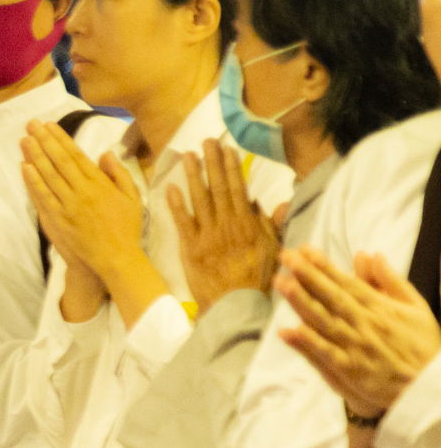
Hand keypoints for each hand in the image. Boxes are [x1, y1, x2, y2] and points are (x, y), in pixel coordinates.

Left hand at [21, 120, 147, 287]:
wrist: (116, 258)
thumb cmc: (126, 228)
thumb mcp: (132, 198)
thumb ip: (119, 174)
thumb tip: (105, 153)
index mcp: (100, 184)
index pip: (76, 155)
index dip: (61, 139)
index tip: (50, 125)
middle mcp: (82, 192)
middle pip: (59, 161)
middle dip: (44, 140)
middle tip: (31, 124)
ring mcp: (68, 206)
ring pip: (48, 176)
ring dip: (35, 156)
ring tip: (24, 139)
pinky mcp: (58, 220)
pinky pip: (42, 197)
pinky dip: (33, 181)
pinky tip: (25, 167)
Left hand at [169, 140, 278, 308]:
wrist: (237, 305)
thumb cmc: (258, 280)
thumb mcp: (274, 250)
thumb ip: (273, 225)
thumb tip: (276, 203)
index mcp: (248, 224)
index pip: (239, 188)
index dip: (231, 167)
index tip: (227, 149)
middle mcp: (228, 225)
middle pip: (219, 188)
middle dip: (212, 163)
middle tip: (205, 142)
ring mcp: (208, 236)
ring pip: (200, 200)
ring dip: (193, 176)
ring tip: (187, 156)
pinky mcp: (191, 248)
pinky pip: (182, 222)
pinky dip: (176, 204)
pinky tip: (170, 188)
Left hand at [277, 247, 440, 419]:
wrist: (431, 386)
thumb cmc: (423, 346)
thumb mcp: (417, 307)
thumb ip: (391, 281)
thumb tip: (371, 255)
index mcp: (381, 308)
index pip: (347, 283)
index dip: (324, 266)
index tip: (305, 251)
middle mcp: (366, 324)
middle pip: (332, 297)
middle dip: (307, 276)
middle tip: (286, 257)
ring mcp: (356, 347)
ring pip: (325, 321)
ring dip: (301, 302)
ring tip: (282, 283)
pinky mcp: (351, 370)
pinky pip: (326, 354)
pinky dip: (308, 343)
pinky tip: (288, 331)